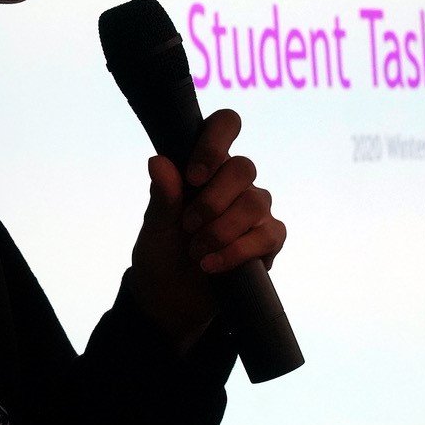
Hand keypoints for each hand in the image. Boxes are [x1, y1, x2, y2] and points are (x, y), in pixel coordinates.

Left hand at [127, 108, 286, 354]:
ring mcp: (255, 209)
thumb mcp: (155, 227)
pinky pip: (269, 233)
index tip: (193, 176)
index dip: (214, 143)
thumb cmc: (162, 252)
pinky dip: (238, 250)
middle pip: (243, 167)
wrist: (171, 300)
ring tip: (196, 251)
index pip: (225, 125)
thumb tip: (157, 161)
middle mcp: (234, 181)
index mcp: (205, 164)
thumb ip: (162, 196)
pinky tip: (213, 265)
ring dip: (222, 229)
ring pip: (256, 201)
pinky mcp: (268, 239)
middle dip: (213, 200)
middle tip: (188, 226)